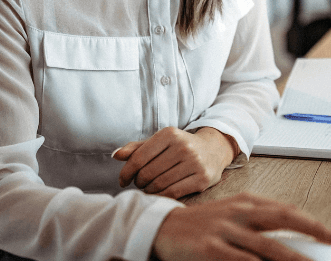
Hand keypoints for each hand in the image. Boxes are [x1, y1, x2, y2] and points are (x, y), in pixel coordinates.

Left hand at [113, 127, 235, 198]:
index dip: (126, 172)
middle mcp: (183, 146)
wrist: (214, 149)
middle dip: (138, 182)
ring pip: (159, 184)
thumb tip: (116, 155)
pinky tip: (158, 194)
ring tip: (148, 188)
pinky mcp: (203, 178)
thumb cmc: (180, 146)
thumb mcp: (161, 141)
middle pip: (147, 173)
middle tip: (139, 184)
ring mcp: (195, 163)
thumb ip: (138, 148)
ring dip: (148, 190)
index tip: (123, 180)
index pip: (138, 158)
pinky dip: (161, 196)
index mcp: (170, 134)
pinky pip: (173, 192)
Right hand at [151, 193, 330, 260]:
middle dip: (314, 231)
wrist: (160, 227)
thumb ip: (258, 223)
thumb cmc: (202, 225)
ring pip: (268, 246)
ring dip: (293, 259)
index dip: (313, 223)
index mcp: (247, 202)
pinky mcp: (210, 248)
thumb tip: (291, 238)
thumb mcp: (231, 215)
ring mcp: (225, 229)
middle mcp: (239, 212)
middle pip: (285, 219)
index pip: (288, 210)